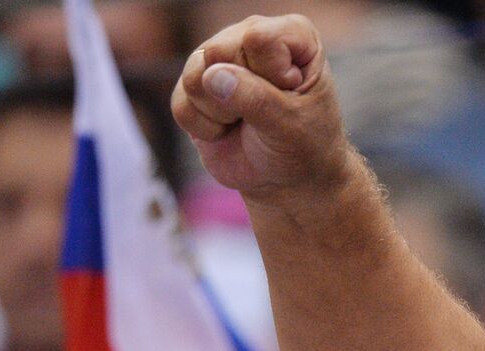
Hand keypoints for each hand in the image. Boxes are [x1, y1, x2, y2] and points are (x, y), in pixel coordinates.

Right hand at [171, 14, 349, 196]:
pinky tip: (227, 130)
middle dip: (239, 97)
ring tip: (246, 122)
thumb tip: (211, 76)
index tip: (291, 96)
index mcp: (292, 35)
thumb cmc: (304, 147)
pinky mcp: (195, 87)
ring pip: (194, 78)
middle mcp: (250, 37)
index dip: (269, 76)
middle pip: (217, 53)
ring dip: (220, 114)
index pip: (258, 40)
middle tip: (264, 116)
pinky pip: (180, 104)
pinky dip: (204, 129)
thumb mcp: (291, 125)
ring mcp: (219, 60)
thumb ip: (256, 99)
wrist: (288, 181)